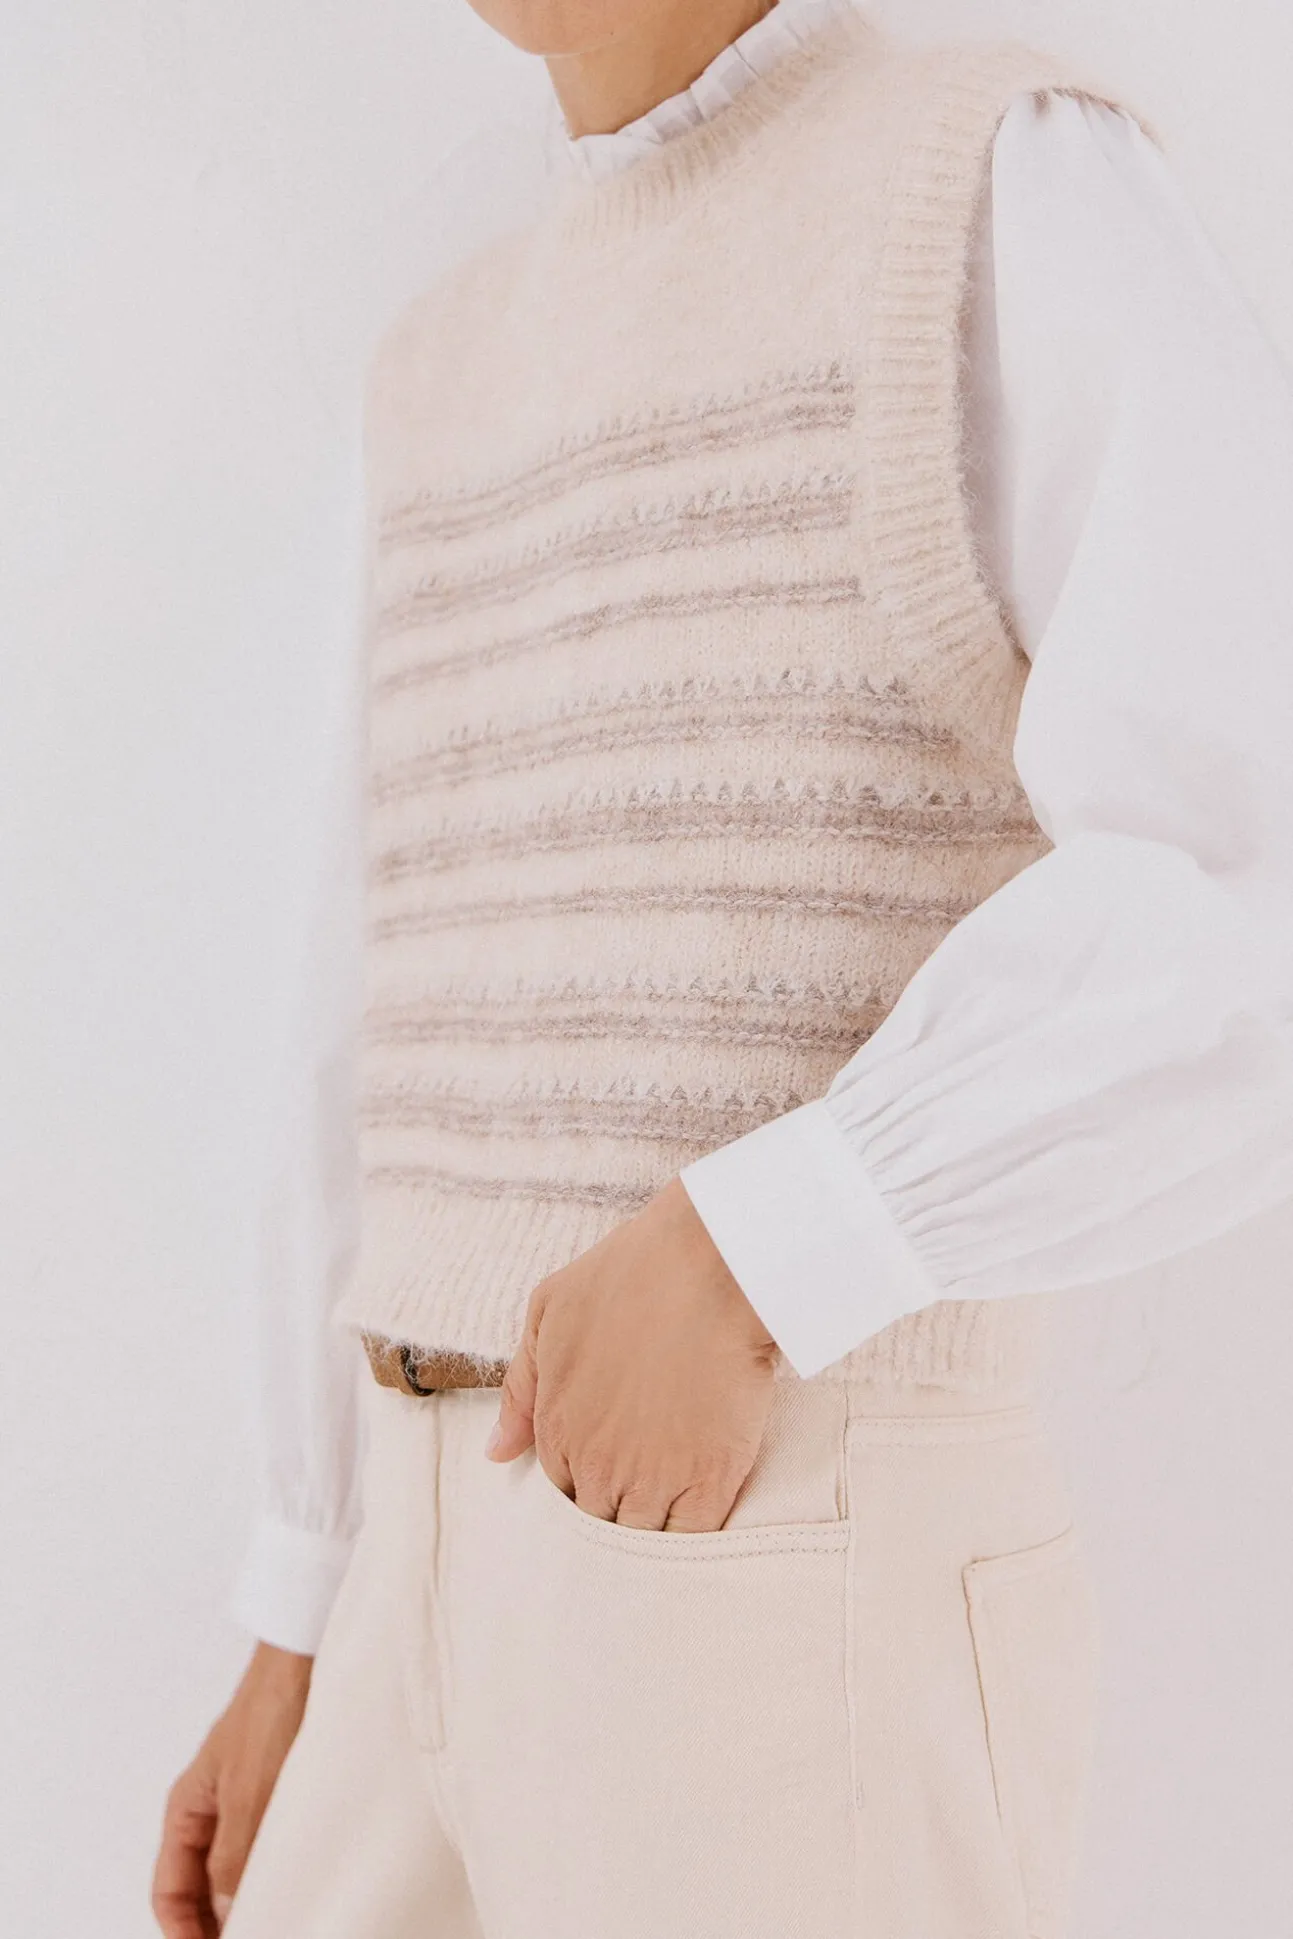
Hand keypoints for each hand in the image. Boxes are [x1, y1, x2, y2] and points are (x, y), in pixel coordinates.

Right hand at [152, 1641, 311, 1935]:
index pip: (169, 1891)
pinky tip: (293, 1884)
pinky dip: (269, 1872)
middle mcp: (209, 1810)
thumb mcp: (250, 1796)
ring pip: (232, 1870)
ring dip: (245, 1898)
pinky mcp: (275, 1792)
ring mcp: (242, 1801)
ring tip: (274, 1918)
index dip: (181, 1932)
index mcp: (187, 1810)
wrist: (307, 1660)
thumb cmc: (271, 1713)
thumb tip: (226, 1911)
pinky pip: (262, 1847)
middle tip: (250, 1935)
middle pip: (198, 1887)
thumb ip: (234, 1857)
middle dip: (213, 1922)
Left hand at [487, 1175, 778, 1529]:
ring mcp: (654, 1479)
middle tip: (646, 1491)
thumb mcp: (549, 1312)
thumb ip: (521, 1389)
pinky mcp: (710, 1482)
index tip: (613, 1468)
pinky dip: (697, 1540)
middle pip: (601, 1523)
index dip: (587, 1484)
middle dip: (619, 1514)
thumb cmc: (629, 1275)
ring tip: (676, 1512)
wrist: (708, 1265)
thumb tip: (495, 1453)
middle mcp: (598, 1466)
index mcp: (558, 1429)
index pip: (561, 1492)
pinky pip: (694, 1540)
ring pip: (644, 1542)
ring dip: (655, 1532)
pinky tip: (706, 1524)